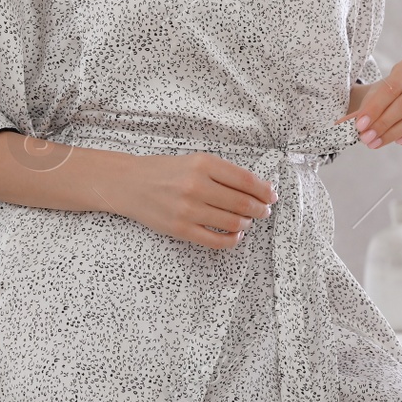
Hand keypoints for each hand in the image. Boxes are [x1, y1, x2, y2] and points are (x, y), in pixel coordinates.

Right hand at [116, 152, 278, 249]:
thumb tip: (257, 189)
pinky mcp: (180, 229)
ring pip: (233, 223)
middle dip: (259, 209)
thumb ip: (223, 173)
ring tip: (246, 221)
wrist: (130, 184)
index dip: (264, 190)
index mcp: (203, 164)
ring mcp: (188, 209)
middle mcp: (196, 185)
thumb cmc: (165, 171)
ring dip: (246, 224)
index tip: (272, 196)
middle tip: (264, 211)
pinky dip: (232, 240)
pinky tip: (235, 235)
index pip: (245, 180)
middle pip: (243, 203)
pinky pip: (216, 240)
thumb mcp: (195, 161)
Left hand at [336, 55, 401, 148]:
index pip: (393, 86)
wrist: (401, 99)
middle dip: (383, 123)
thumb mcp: (373, 96)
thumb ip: (361, 110)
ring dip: (394, 133)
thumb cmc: (386, 95)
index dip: (375, 107)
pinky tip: (397, 141)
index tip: (359, 124)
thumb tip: (341, 126)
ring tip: (374, 142)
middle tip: (365, 138)